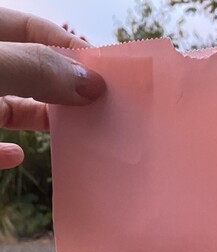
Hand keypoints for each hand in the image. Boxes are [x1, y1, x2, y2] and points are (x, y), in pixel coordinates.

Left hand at [0, 8, 104, 168]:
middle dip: (63, 89)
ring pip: (11, 107)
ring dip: (39, 121)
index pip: (32, 29)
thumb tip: (91, 83)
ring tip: (72, 134)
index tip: (104, 73)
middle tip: (98, 107)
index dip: (68, 47)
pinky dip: (5, 152)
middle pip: (29, 71)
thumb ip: (38, 71)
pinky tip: (17, 155)